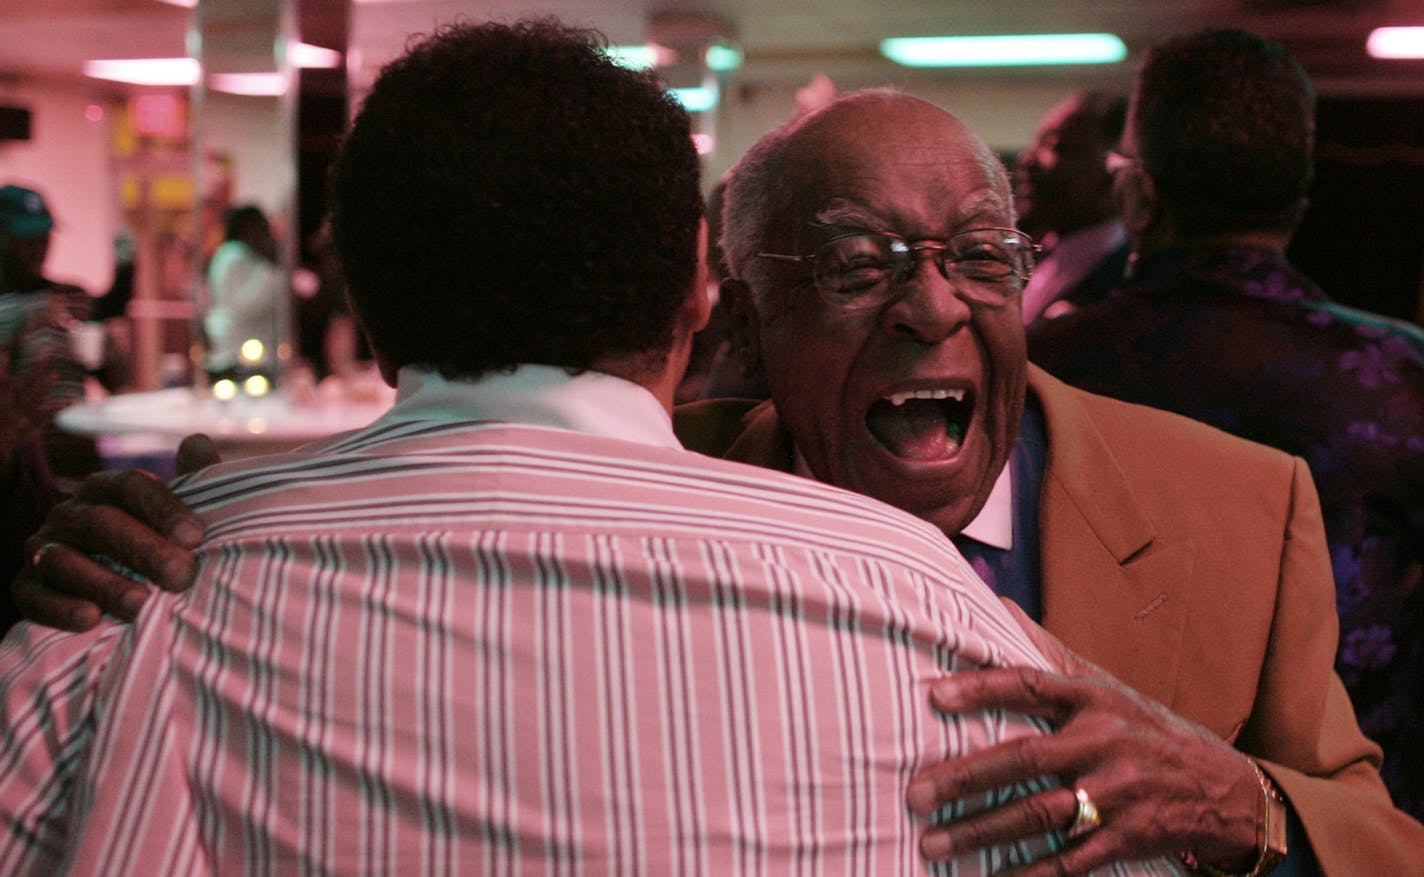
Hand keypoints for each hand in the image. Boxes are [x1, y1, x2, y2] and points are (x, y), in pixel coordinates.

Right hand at [11, 433, 219, 630]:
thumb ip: (195, 480)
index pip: (129, 486)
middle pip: (101, 523)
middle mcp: (68, 513)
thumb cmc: (161, 547)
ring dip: (105, 583)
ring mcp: (42, 548)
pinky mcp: (26, 587)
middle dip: (144, 549)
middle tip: (182, 575)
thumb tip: (198, 442)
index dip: (163, 508)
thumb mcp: (180, 517)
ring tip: (141, 605)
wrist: (127, 595)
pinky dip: (61, 608)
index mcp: (105, 489)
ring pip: (64, 560)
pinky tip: (91, 619)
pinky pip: (34, 596)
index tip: (196, 536)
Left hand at [905, 626, 1262, 875]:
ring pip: (1038, 814)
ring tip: (933, 842)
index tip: (934, 695)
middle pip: (1024, 758)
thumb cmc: (1147, 732)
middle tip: (917, 793)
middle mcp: (1103, 742)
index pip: (1029, 686)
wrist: (1226, 790)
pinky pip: (1069, 861)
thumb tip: (997, 607)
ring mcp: (1116, 793)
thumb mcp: (1106, 688)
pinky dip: (1029, 875)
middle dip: (965, 778)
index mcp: (1094, 700)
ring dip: (982, 832)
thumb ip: (1050, 655)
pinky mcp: (1127, 837)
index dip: (980, 689)